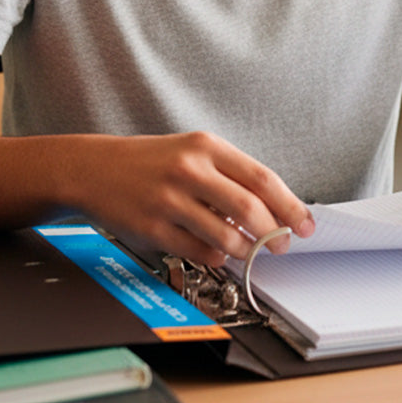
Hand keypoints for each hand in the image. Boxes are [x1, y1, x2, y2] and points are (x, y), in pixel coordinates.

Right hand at [73, 130, 315, 266]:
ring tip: (247, 248)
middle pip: (250, 209)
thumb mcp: (194, 151)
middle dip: (274, 233)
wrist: (96, 168)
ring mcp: (170, 199)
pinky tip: (216, 249)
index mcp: (207, 146)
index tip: (305, 224)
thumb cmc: (153, 161)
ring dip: (246, 249)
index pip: (262, 178)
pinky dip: (217, 256)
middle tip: (280, 244)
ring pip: (227, 236)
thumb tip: (275, 209)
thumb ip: (231, 176)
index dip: (290, 205)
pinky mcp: (154, 228)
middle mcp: (189, 169)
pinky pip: (201, 252)